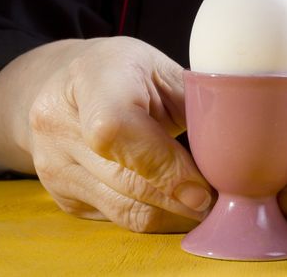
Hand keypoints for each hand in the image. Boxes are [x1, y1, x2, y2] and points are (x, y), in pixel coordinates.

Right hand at [0, 37, 211, 231]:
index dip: (165, 166)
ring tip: (203, 204)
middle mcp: (58, 122)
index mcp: (91, 77)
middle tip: (221, 200)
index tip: (203, 187)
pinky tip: (173, 201)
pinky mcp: (62, 193)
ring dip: (172, 213)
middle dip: (181, 198)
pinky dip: (153, 214)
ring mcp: (54, 163)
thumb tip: (232, 152)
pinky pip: (116, 218)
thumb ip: (192, 103)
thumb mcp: (159, 68)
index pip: (117, 131)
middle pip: (126, 180)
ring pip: (124, 210)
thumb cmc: (122, 72)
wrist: (64, 85)